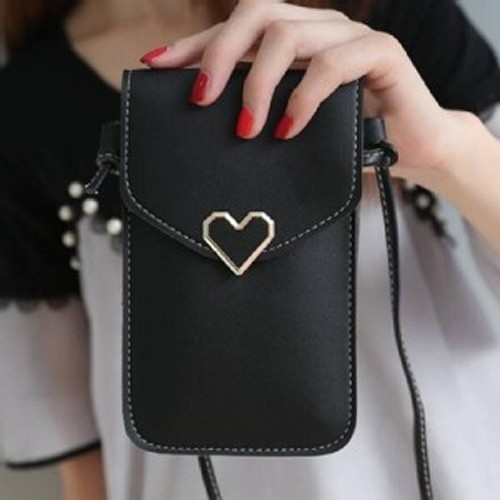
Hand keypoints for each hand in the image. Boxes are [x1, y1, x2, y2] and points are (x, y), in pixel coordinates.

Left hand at [140, 1, 464, 177]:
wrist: (413, 146)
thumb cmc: (348, 138)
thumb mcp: (290, 124)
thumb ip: (260, 112)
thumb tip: (209, 120)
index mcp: (293, 39)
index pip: (235, 28)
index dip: (193, 44)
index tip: (156, 67)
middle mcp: (318, 27)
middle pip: (257, 12)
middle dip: (220, 55)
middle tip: (201, 101)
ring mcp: (348, 36)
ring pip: (288, 34)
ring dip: (258, 83)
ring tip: (248, 128)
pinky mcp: (380, 53)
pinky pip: (332, 63)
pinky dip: (302, 97)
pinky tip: (288, 129)